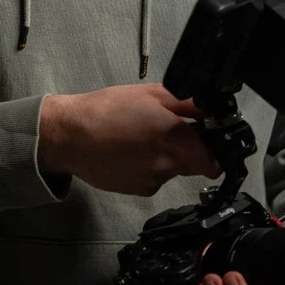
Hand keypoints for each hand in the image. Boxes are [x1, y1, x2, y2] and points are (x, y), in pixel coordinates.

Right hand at [37, 83, 221, 196]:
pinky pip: (153, 179)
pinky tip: (129, 153)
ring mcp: (152, 180)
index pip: (214, 160)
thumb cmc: (107, 110)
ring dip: (166, 158)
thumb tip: (210, 110)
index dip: (214, 150)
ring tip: (140, 140)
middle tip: (170, 133)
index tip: (207, 140)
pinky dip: (148, 168)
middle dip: (190, 152)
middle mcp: (168, 165)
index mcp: (175, 138)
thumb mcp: (151, 94)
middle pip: (195, 166)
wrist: (70, 136)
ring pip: (172, 171)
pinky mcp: (138, 190)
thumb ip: (186, 103)